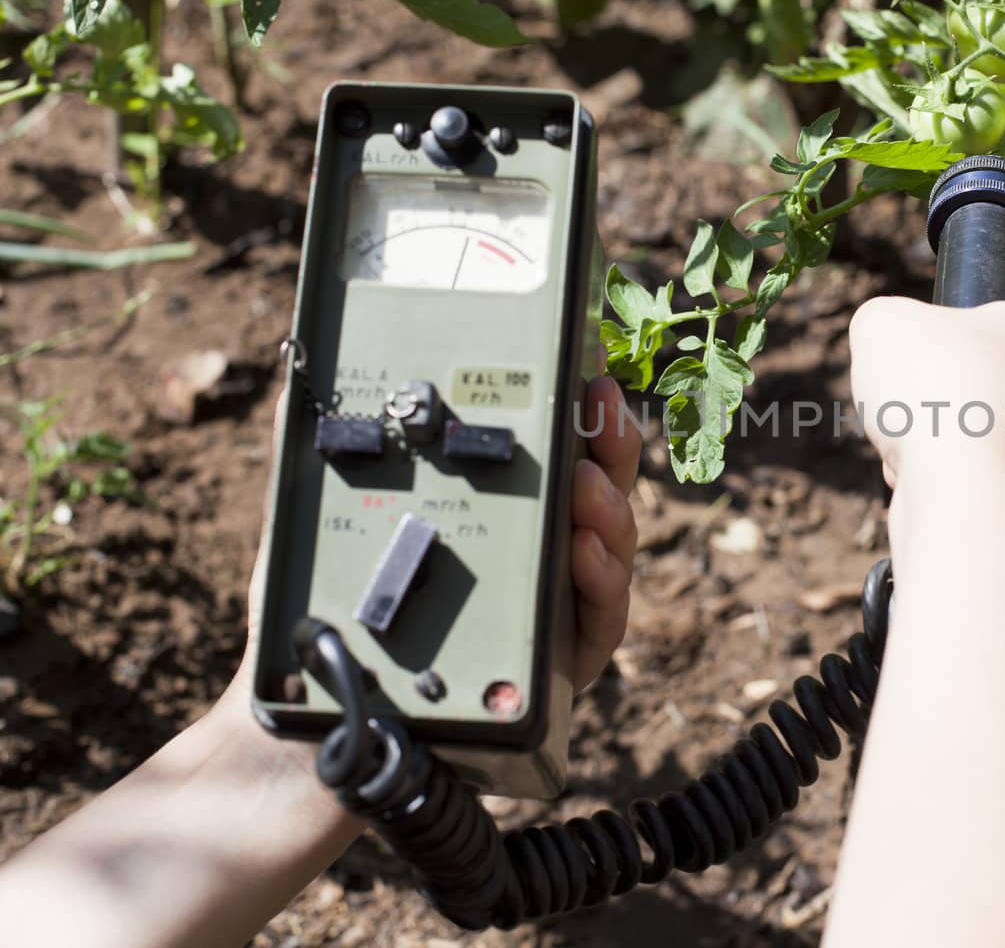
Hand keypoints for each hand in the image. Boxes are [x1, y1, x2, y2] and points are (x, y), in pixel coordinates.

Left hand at [234, 375, 640, 700]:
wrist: (312, 736)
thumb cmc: (325, 631)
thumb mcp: (316, 537)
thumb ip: (316, 467)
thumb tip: (294, 394)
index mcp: (498, 519)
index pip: (554, 455)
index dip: (580, 410)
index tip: (590, 366)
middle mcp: (535, 563)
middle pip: (599, 493)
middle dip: (609, 445)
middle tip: (600, 408)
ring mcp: (552, 616)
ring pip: (610, 552)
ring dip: (610, 510)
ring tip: (587, 486)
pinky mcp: (557, 675)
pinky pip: (600, 626)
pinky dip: (602, 584)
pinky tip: (585, 554)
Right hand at [847, 297, 1004, 554]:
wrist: (974, 502)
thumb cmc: (943, 394)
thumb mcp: (888, 324)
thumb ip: (894, 321)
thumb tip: (895, 344)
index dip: (956, 347)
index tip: (929, 366)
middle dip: (962, 408)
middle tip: (922, 416)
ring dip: (961, 456)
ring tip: (924, 463)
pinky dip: (974, 502)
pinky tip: (944, 500)